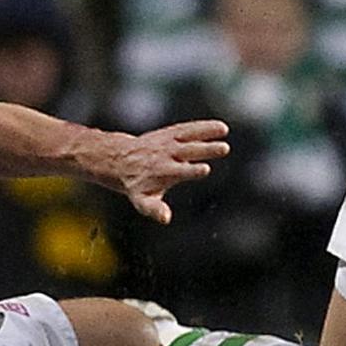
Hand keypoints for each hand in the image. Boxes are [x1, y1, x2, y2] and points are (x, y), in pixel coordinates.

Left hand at [102, 119, 230, 223]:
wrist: (122, 160)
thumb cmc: (138, 185)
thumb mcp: (142, 200)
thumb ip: (154, 209)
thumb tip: (166, 219)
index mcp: (163, 172)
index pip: (180, 171)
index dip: (192, 170)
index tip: (205, 169)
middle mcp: (167, 155)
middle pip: (189, 151)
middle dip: (205, 149)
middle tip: (223, 148)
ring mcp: (169, 143)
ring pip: (189, 136)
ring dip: (207, 133)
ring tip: (224, 130)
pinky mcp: (171, 133)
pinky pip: (188, 129)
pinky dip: (204, 127)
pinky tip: (221, 127)